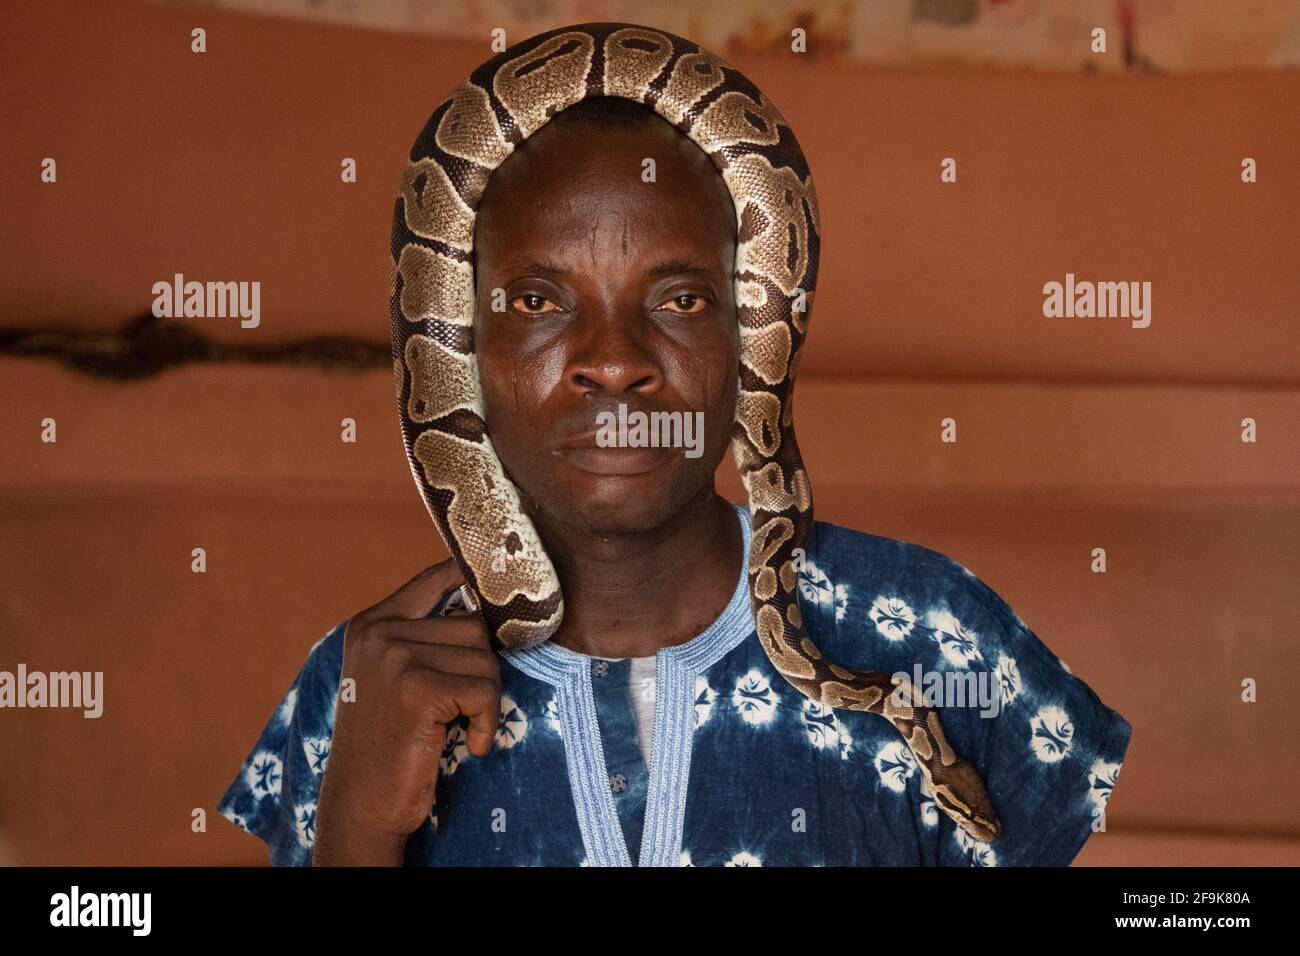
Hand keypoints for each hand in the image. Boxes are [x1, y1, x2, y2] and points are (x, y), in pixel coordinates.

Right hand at [312, 560, 497, 865]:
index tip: (501, 599)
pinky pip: (485, 691)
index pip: (438, 576)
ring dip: (484, 698)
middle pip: (474, 624)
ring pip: (485, 658)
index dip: (477, 584)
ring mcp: (395, 658)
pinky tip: (468, 742)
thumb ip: (424, 635)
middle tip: (462, 705)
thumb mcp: (393, 675)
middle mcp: (379, 632)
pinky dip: (486, 723)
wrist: (363, 803)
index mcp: (372, 622)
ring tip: (458, 725)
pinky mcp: (417, 689)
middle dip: (482, 667)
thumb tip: (488, 599)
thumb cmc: (390, 741)